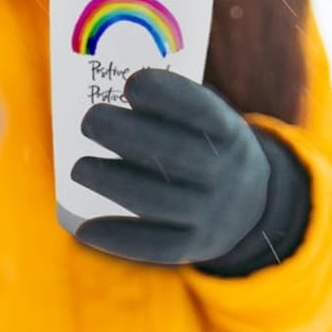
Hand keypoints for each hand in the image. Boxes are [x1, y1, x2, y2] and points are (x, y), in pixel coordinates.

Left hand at [71, 68, 308, 273]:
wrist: (252, 206)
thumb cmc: (207, 146)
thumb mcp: (208, 119)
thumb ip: (173, 106)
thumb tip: (120, 88)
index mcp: (229, 133)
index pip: (202, 112)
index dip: (167, 95)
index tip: (131, 85)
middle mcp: (225, 174)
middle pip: (175, 155)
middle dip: (126, 134)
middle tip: (90, 121)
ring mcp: (211, 214)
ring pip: (158, 201)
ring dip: (112, 184)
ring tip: (80, 168)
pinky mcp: (193, 245)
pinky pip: (155, 246)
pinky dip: (118, 238)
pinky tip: (85, 229)